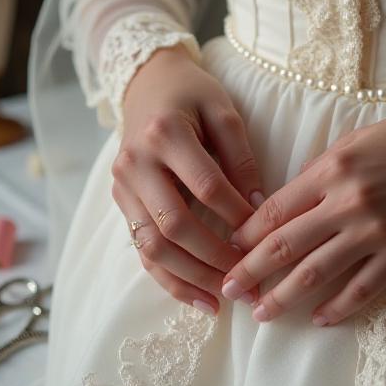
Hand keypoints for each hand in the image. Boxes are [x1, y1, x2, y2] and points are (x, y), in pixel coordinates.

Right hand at [111, 44, 264, 314]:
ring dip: (189, 278)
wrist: (146, 84)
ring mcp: (122, 186)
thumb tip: (257, 206)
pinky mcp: (120, 202)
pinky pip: (141, 249)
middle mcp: (135, 163)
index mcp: (164, 134)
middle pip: (174, 224)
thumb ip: (240, 155)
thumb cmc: (192, 95)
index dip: (237, 216)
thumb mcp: (223, 110)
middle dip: (213, 259)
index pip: (205, 187)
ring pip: (151, 246)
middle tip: (247, 282)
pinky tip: (198, 297)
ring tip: (223, 301)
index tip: (266, 237)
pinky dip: (168, 278)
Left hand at [221, 91, 385, 325]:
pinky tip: (320, 320)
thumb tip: (291, 203)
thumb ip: (322, 171)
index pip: (275, 209)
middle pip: (285, 245)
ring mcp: (377, 232)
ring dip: (284, 297)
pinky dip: (339, 307)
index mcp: (333, 169)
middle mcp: (348, 203)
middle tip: (227, 291)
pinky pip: (364, 288)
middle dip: (251, 272)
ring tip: (262, 314)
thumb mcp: (359, 139)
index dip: (245, 234)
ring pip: (318, 273)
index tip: (227, 249)